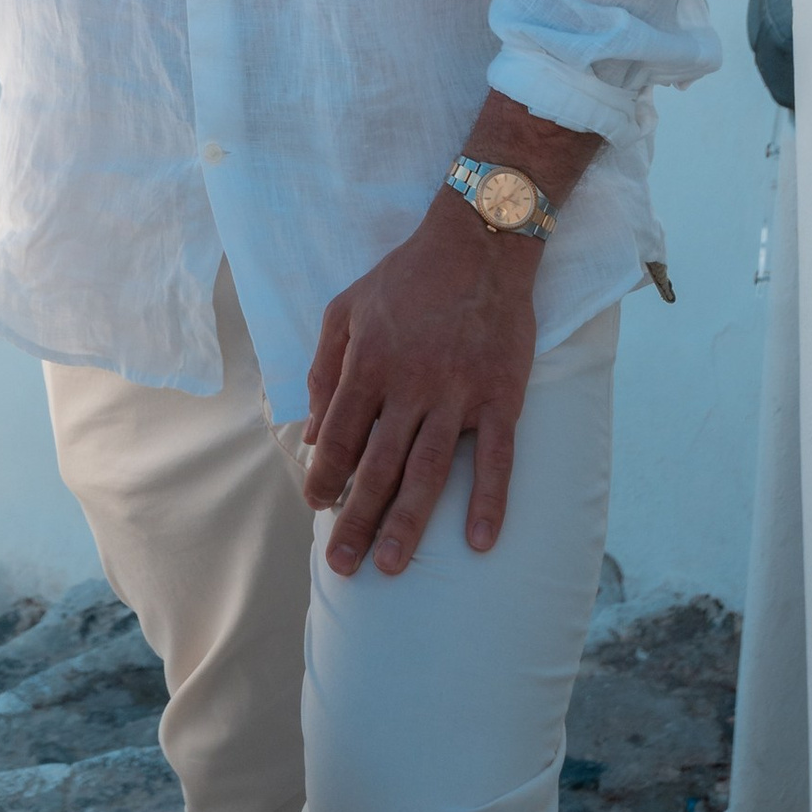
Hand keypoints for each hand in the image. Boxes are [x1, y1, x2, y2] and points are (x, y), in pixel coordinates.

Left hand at [300, 190, 538, 575]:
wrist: (478, 243)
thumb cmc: (407, 278)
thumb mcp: (345, 308)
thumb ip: (325, 368)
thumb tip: (310, 431)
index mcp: (369, 362)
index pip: (339, 435)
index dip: (325, 477)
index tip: (318, 508)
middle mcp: (410, 384)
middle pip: (379, 464)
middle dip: (356, 519)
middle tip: (343, 567)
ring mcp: (458, 393)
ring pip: (429, 470)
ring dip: (409, 523)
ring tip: (391, 565)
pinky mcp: (501, 397)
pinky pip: (497, 458)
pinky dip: (489, 501)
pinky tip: (480, 542)